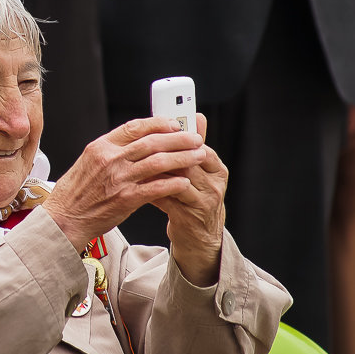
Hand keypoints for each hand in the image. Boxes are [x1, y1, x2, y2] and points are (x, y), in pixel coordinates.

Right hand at [43, 116, 207, 251]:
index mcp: (100, 147)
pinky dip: (173, 184)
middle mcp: (110, 160)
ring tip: (198, 156)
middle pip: (151, 142)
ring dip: (182, 158)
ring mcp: (118, 179)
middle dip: (178, 139)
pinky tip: (185, 182)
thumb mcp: (89, 163)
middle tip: (196, 138)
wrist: (63, 220)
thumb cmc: (75, 194)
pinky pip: (155, 188)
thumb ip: (112, 152)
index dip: (158, 123)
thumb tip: (137, 143)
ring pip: (158, 162)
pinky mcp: (125, 199)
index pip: (134, 127)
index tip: (175, 124)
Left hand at [150, 114, 227, 285]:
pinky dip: (150, 189)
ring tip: (136, 162)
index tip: (156, 129)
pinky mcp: (190, 216)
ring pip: (177, 178)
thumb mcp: (195, 172)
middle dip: (162, 151)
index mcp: (217, 168)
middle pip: (187, 160)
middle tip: (140, 143)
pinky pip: (167, 198)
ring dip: (155, 170)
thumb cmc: (192, 198)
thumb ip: (191, 147)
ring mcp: (205, 201)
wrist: (198, 236)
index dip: (176, 137)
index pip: (198, 145)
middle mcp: (215, 183)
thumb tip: (194, 117)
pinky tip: (137, 183)